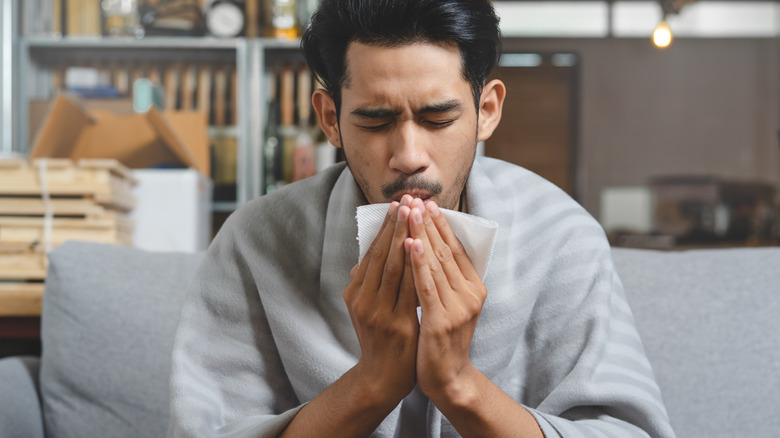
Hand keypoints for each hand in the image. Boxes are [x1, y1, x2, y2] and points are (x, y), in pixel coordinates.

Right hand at [343, 200, 418, 406]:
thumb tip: (367, 255)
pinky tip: (424, 250)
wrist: (382, 377)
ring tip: (416, 216)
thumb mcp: (364, 308)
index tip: (396, 205)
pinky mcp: (398, 324)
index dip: (385, 228)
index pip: (372, 253)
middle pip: (382, 256)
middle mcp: (364, 301)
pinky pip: (409, 290)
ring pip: (395, 269)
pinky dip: (416, 268)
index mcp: (355, 294)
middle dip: (396, 226)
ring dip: (407, 239)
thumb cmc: (378, 338)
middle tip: (407, 200)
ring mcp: (380, 313)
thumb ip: (366, 282)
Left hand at [404, 199, 486, 402]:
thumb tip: (428, 247)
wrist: (448, 379)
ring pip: (436, 264)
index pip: (457, 249)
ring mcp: (457, 309)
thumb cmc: (444, 340)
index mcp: (474, 289)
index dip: (441, 225)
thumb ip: (445, 279)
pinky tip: (409, 244)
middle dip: (428, 223)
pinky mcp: (440, 321)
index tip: (428, 203)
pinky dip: (418, 262)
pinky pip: (426, 286)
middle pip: (446, 251)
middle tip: (416, 199)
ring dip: (421, 234)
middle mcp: (470, 296)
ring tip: (409, 212)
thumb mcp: (451, 305)